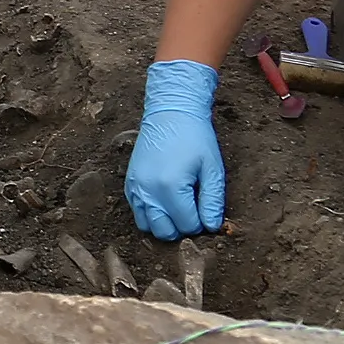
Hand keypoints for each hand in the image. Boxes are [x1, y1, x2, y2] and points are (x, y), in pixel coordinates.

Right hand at [125, 59, 225, 240]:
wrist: (170, 112)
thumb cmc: (195, 138)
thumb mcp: (213, 169)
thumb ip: (213, 201)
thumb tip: (211, 227)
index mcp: (171, 187)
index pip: (188, 226)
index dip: (202, 223)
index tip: (207, 208)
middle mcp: (148, 191)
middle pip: (165, 232)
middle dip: (182, 227)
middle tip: (194, 210)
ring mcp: (135, 187)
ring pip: (148, 226)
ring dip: (165, 223)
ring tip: (179, 207)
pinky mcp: (129, 184)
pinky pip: (138, 212)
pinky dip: (151, 214)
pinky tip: (165, 200)